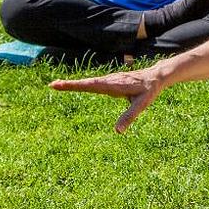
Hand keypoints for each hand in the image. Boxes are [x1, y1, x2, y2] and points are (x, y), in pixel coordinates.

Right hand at [50, 68, 164, 132]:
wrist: (156, 76)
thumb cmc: (150, 90)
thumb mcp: (142, 104)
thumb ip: (130, 116)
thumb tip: (118, 132)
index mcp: (114, 85)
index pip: (91, 85)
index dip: (75, 85)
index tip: (59, 84)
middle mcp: (109, 80)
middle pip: (86, 83)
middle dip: (69, 84)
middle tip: (51, 85)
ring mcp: (109, 80)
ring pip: (89, 83)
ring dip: (74, 84)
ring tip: (57, 85)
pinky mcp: (110, 82)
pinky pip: (94, 84)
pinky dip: (82, 84)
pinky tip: (74, 86)